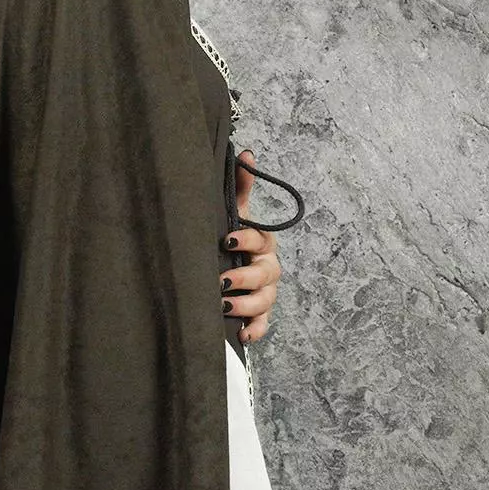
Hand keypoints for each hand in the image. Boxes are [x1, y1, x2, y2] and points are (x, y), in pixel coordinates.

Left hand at [221, 148, 282, 346]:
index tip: (226, 240)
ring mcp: (265, 293)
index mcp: (261, 243)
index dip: (246, 240)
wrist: (227, 262)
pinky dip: (255, 331)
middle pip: (267, 274)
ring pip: (266, 301)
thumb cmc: (229, 237)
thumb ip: (239, 188)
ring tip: (224, 307)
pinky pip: (264, 326)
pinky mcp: (259, 315)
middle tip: (221, 282)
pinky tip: (242, 336)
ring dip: (247, 306)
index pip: (260, 239)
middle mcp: (267, 268)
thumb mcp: (232, 213)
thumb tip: (246, 153)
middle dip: (245, 279)